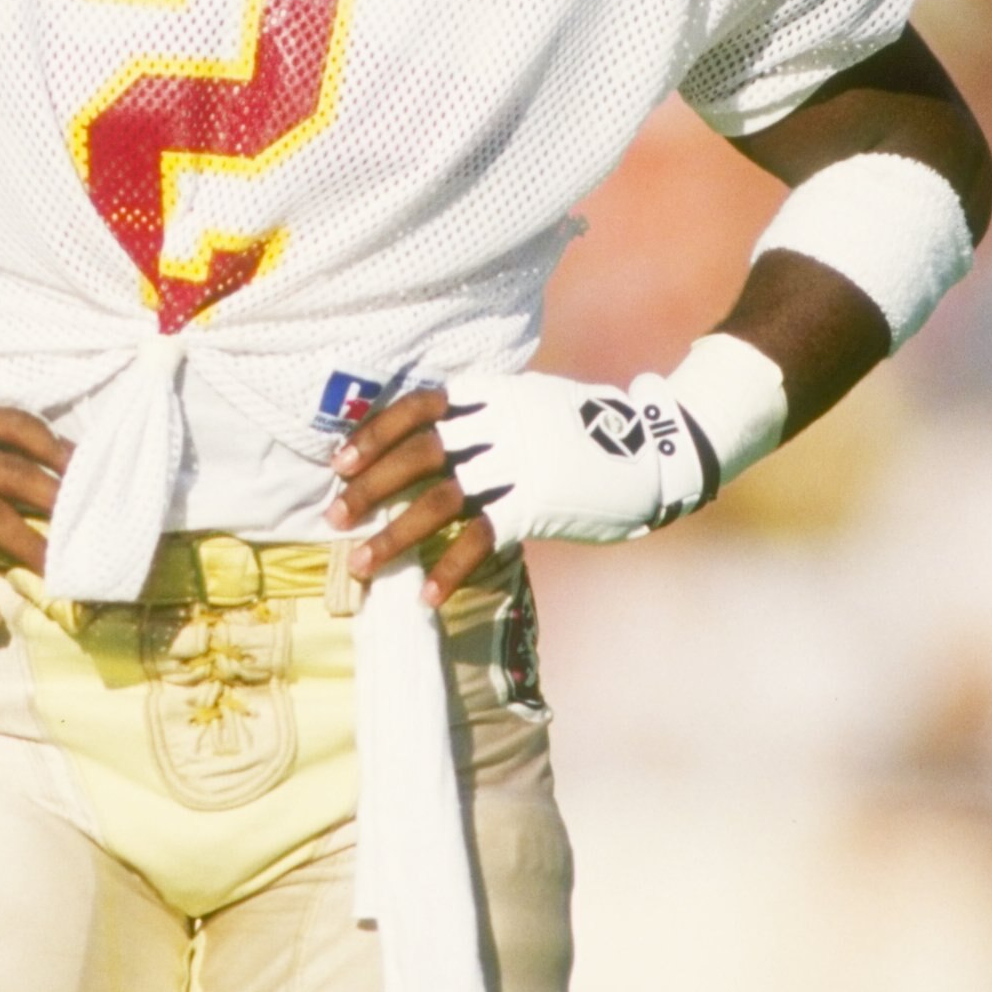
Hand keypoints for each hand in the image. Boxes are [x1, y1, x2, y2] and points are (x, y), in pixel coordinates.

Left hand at [328, 371, 713, 607]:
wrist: (656, 450)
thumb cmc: (588, 431)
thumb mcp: (533, 404)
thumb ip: (486, 418)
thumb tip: (430, 444)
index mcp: (494, 394)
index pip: (420, 407)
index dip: (375, 433)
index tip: (340, 460)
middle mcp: (501, 425)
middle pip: (419, 453)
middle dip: (370, 486)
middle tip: (334, 514)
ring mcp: (520, 464)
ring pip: (440, 500)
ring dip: (395, 534)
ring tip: (362, 563)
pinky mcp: (539, 504)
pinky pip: (482, 540)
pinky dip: (450, 569)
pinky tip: (427, 596)